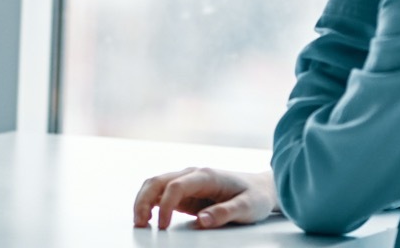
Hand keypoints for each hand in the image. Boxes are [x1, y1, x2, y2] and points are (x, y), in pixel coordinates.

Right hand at [133, 167, 276, 229]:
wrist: (260, 188)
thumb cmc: (255, 196)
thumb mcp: (247, 208)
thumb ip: (225, 213)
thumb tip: (202, 221)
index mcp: (206, 175)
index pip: (176, 185)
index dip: (166, 205)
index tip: (163, 226)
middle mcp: (192, 174)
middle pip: (158, 181)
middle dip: (144, 200)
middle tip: (140, 223)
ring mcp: (186, 181)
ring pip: (155, 185)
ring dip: (143, 201)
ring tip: (139, 222)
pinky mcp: (184, 191)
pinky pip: (160, 193)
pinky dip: (149, 203)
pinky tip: (146, 217)